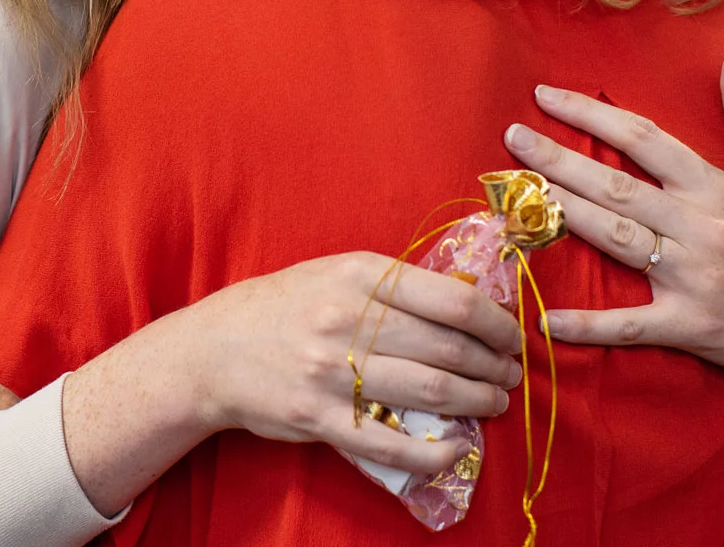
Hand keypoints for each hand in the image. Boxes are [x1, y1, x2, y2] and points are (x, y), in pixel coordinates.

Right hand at [170, 251, 523, 473]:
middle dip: (495, 366)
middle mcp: (349, 320)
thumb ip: (391, 286)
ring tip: (494, 403)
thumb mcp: (332, 272)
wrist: (211, 351)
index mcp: (359, 275)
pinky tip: (457, 448)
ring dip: (477, 402)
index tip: (513, 337)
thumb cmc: (279, 307)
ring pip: (432, 391)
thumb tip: (462, 305)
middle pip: (450, 349)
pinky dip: (434, 450)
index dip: (497, 324)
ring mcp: (334, 372)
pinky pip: (392, 441)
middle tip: (510, 375)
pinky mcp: (320, 418)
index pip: (452, 300)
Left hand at [500, 46, 723, 479]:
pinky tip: (547, 320)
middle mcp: (702, 226)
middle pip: (615, 184)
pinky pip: (630, 324)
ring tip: (518, 196)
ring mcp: (694, 275)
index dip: (591, 114)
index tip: (545, 96)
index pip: (643, 138)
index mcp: (717, 188)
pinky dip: (588, 325)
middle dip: (558, 159)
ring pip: (615, 238)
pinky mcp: (691, 324)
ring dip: (562, 215)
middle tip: (511, 138)